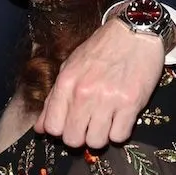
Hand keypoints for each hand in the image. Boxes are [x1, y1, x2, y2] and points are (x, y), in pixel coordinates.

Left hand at [37, 19, 165, 148]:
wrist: (134, 32)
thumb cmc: (101, 50)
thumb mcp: (69, 67)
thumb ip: (54, 98)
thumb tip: (41, 128)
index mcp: (66, 84)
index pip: (52, 128)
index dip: (61, 131)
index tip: (70, 125)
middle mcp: (84, 93)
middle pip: (73, 140)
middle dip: (80, 137)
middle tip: (88, 125)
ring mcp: (108, 99)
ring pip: (96, 142)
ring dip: (100, 136)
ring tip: (105, 122)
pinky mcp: (132, 103)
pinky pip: (120, 136)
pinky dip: (119, 132)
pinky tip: (120, 119)